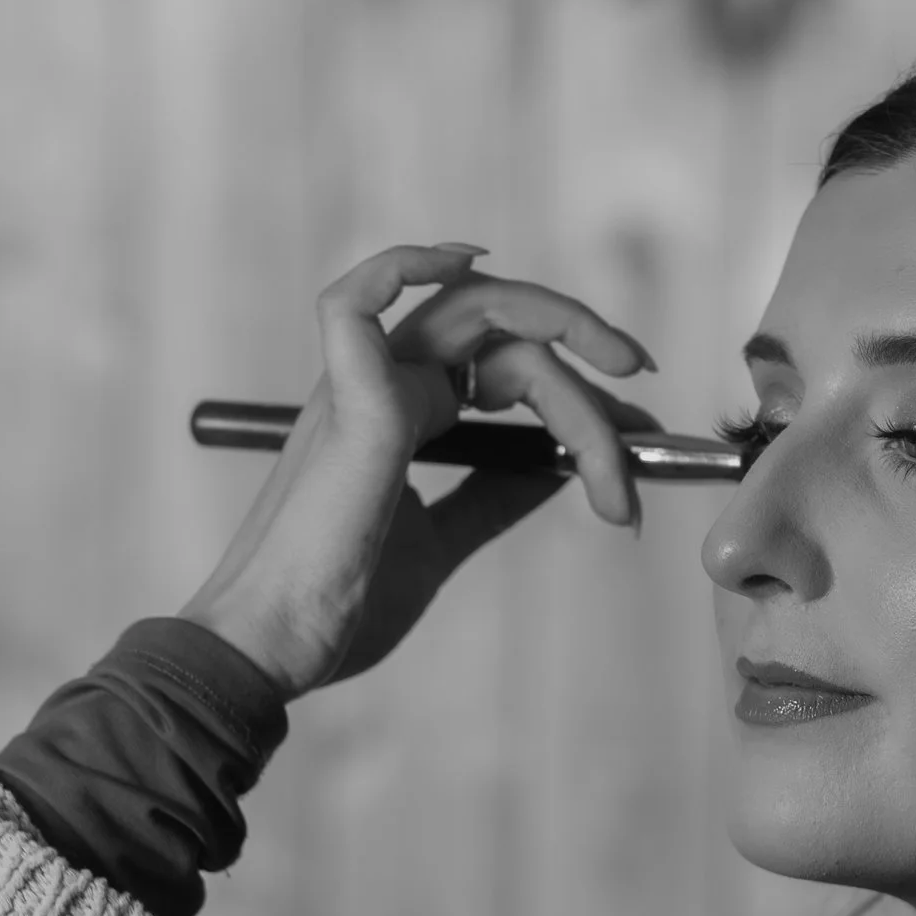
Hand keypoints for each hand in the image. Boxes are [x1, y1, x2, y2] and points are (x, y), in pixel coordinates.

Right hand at [178, 241, 654, 696]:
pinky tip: (459, 263)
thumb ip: (491, 497)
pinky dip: (401, 264)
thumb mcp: (440, 544)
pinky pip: (353, 302)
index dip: (577, 393)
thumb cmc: (338, 608)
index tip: (634, 441)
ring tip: (624, 380)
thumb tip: (559, 467)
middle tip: (645, 400)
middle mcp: (377, 388)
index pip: (500, 364)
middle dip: (584, 338)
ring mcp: (359, 391)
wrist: (270, 652)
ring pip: (473, 313)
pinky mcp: (353, 410)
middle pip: (496, 323)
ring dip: (562, 325)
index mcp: (395, 416)